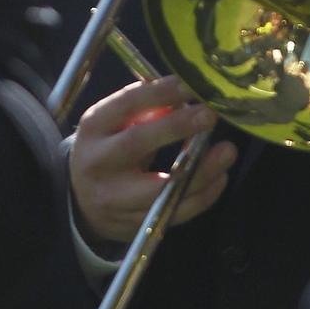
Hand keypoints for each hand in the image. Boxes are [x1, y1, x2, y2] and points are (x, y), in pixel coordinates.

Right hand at [69, 76, 238, 246]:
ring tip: (227, 151)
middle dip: (176, 127)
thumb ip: (147, 109)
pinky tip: (220, 177)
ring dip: (200, 170)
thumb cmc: (109, 150)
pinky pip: (174, 212)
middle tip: (209, 115)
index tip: (191, 85)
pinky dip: (203, 196)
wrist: (82, 203)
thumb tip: (188, 95)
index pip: (126, 104)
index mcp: (94, 128)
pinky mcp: (135, 224)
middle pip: (137, 143)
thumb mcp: (115, 124)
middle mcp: (99, 162)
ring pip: (160, 188)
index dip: (160, 92)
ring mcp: (115, 198)